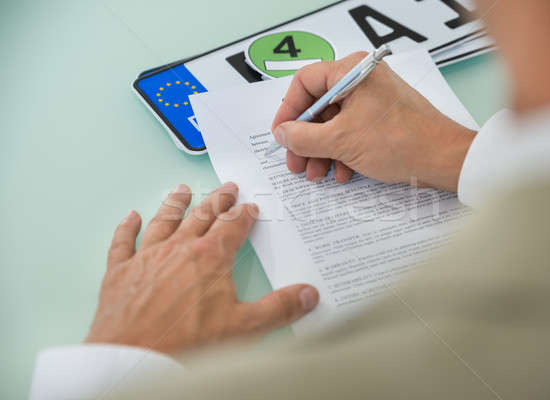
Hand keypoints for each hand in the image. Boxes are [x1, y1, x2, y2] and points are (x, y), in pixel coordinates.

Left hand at [86, 183, 318, 355]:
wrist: (135, 357)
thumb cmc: (186, 342)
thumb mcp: (244, 327)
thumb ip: (279, 308)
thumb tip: (308, 295)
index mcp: (210, 257)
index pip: (232, 226)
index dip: (244, 215)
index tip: (250, 207)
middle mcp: (178, 249)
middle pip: (201, 216)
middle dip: (217, 200)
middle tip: (226, 188)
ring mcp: (147, 257)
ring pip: (164, 221)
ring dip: (175, 204)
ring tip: (182, 191)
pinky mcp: (119, 271)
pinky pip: (123, 241)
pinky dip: (127, 227)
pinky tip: (130, 216)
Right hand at [271, 52, 475, 191]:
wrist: (443, 159)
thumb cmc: (401, 141)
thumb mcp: (340, 141)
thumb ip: (303, 137)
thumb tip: (283, 134)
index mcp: (352, 70)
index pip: (305, 82)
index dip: (288, 110)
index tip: (281, 134)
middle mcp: (362, 80)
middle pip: (319, 106)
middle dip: (305, 139)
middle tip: (296, 162)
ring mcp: (374, 99)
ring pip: (334, 123)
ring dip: (322, 151)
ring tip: (317, 173)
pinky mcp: (382, 118)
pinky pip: (352, 131)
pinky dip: (342, 152)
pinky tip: (341, 172)